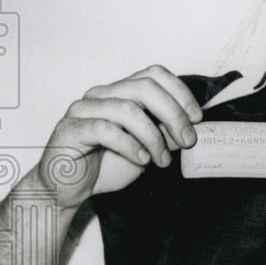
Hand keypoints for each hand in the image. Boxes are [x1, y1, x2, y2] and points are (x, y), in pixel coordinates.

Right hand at [35, 64, 201, 208]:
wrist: (68, 190)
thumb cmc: (105, 166)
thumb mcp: (146, 150)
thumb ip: (165, 135)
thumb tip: (191, 126)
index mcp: (120, 93)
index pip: (153, 74)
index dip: (180, 92)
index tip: (197, 118)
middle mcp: (102, 95)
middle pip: (145, 87)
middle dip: (174, 114)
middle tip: (188, 141)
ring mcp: (83, 109)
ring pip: (128, 109)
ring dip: (153, 136)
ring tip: (162, 160)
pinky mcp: (71, 128)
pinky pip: (106, 129)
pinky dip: (131, 145)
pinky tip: (142, 160)